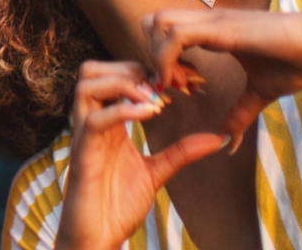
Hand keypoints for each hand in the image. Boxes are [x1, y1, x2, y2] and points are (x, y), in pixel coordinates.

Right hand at [55, 61, 224, 249]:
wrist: (98, 239)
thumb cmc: (118, 206)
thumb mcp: (157, 173)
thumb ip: (181, 152)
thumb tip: (218, 139)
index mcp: (107, 123)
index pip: (112, 76)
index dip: (142, 71)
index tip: (174, 84)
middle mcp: (92, 123)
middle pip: (92, 70)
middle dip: (128, 68)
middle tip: (160, 88)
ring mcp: (85, 136)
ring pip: (86, 84)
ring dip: (122, 83)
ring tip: (152, 100)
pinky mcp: (83, 154)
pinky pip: (95, 120)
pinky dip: (123, 110)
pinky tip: (150, 115)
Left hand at [141, 6, 301, 151]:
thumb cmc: (297, 60)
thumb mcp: (261, 92)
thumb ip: (241, 113)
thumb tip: (229, 142)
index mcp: (212, 30)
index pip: (164, 32)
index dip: (161, 60)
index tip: (177, 89)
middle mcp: (207, 20)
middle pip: (152, 21)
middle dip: (151, 54)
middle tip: (173, 86)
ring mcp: (213, 21)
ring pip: (158, 23)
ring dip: (159, 56)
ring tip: (179, 85)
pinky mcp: (222, 28)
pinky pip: (176, 35)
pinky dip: (169, 59)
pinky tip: (186, 83)